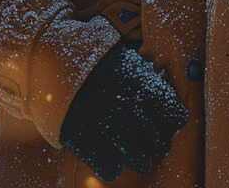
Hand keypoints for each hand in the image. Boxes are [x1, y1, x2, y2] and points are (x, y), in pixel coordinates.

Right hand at [60, 42, 186, 180]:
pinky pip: (109, 168)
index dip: (175, 120)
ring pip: (138, 158)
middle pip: (157, 140)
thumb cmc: (97, 64)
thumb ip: (149, 80)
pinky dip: (113, 168)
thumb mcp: (126, 60)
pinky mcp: (82, 141)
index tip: (174, 123)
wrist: (52, 62)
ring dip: (141, 161)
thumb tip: (171, 104)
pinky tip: (113, 163)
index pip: (173, 113)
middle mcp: (126, 104)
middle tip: (155, 146)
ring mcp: (104, 124)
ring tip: (141, 160)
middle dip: (157, 145)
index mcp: (140, 81)